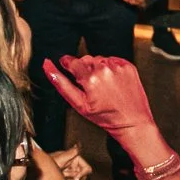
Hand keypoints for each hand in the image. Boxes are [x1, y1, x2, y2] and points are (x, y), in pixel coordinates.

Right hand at [41, 55, 157, 141]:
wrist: (132, 120)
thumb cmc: (106, 116)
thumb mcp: (78, 103)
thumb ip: (61, 83)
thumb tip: (47, 66)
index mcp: (91, 78)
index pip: (72, 61)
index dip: (66, 62)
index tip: (64, 62)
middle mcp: (105, 69)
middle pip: (85, 59)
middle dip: (83, 69)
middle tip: (87, 85)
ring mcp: (119, 67)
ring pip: (99, 59)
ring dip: (96, 68)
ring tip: (101, 86)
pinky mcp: (128, 66)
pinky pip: (113, 61)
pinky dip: (110, 68)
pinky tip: (111, 82)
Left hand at [49, 145, 90, 179]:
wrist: (38, 171)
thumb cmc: (47, 163)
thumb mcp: (59, 158)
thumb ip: (71, 153)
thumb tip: (79, 145)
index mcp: (75, 158)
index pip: (86, 168)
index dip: (82, 174)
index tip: (75, 178)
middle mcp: (75, 165)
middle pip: (84, 176)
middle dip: (76, 179)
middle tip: (66, 178)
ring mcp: (72, 172)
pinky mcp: (69, 179)